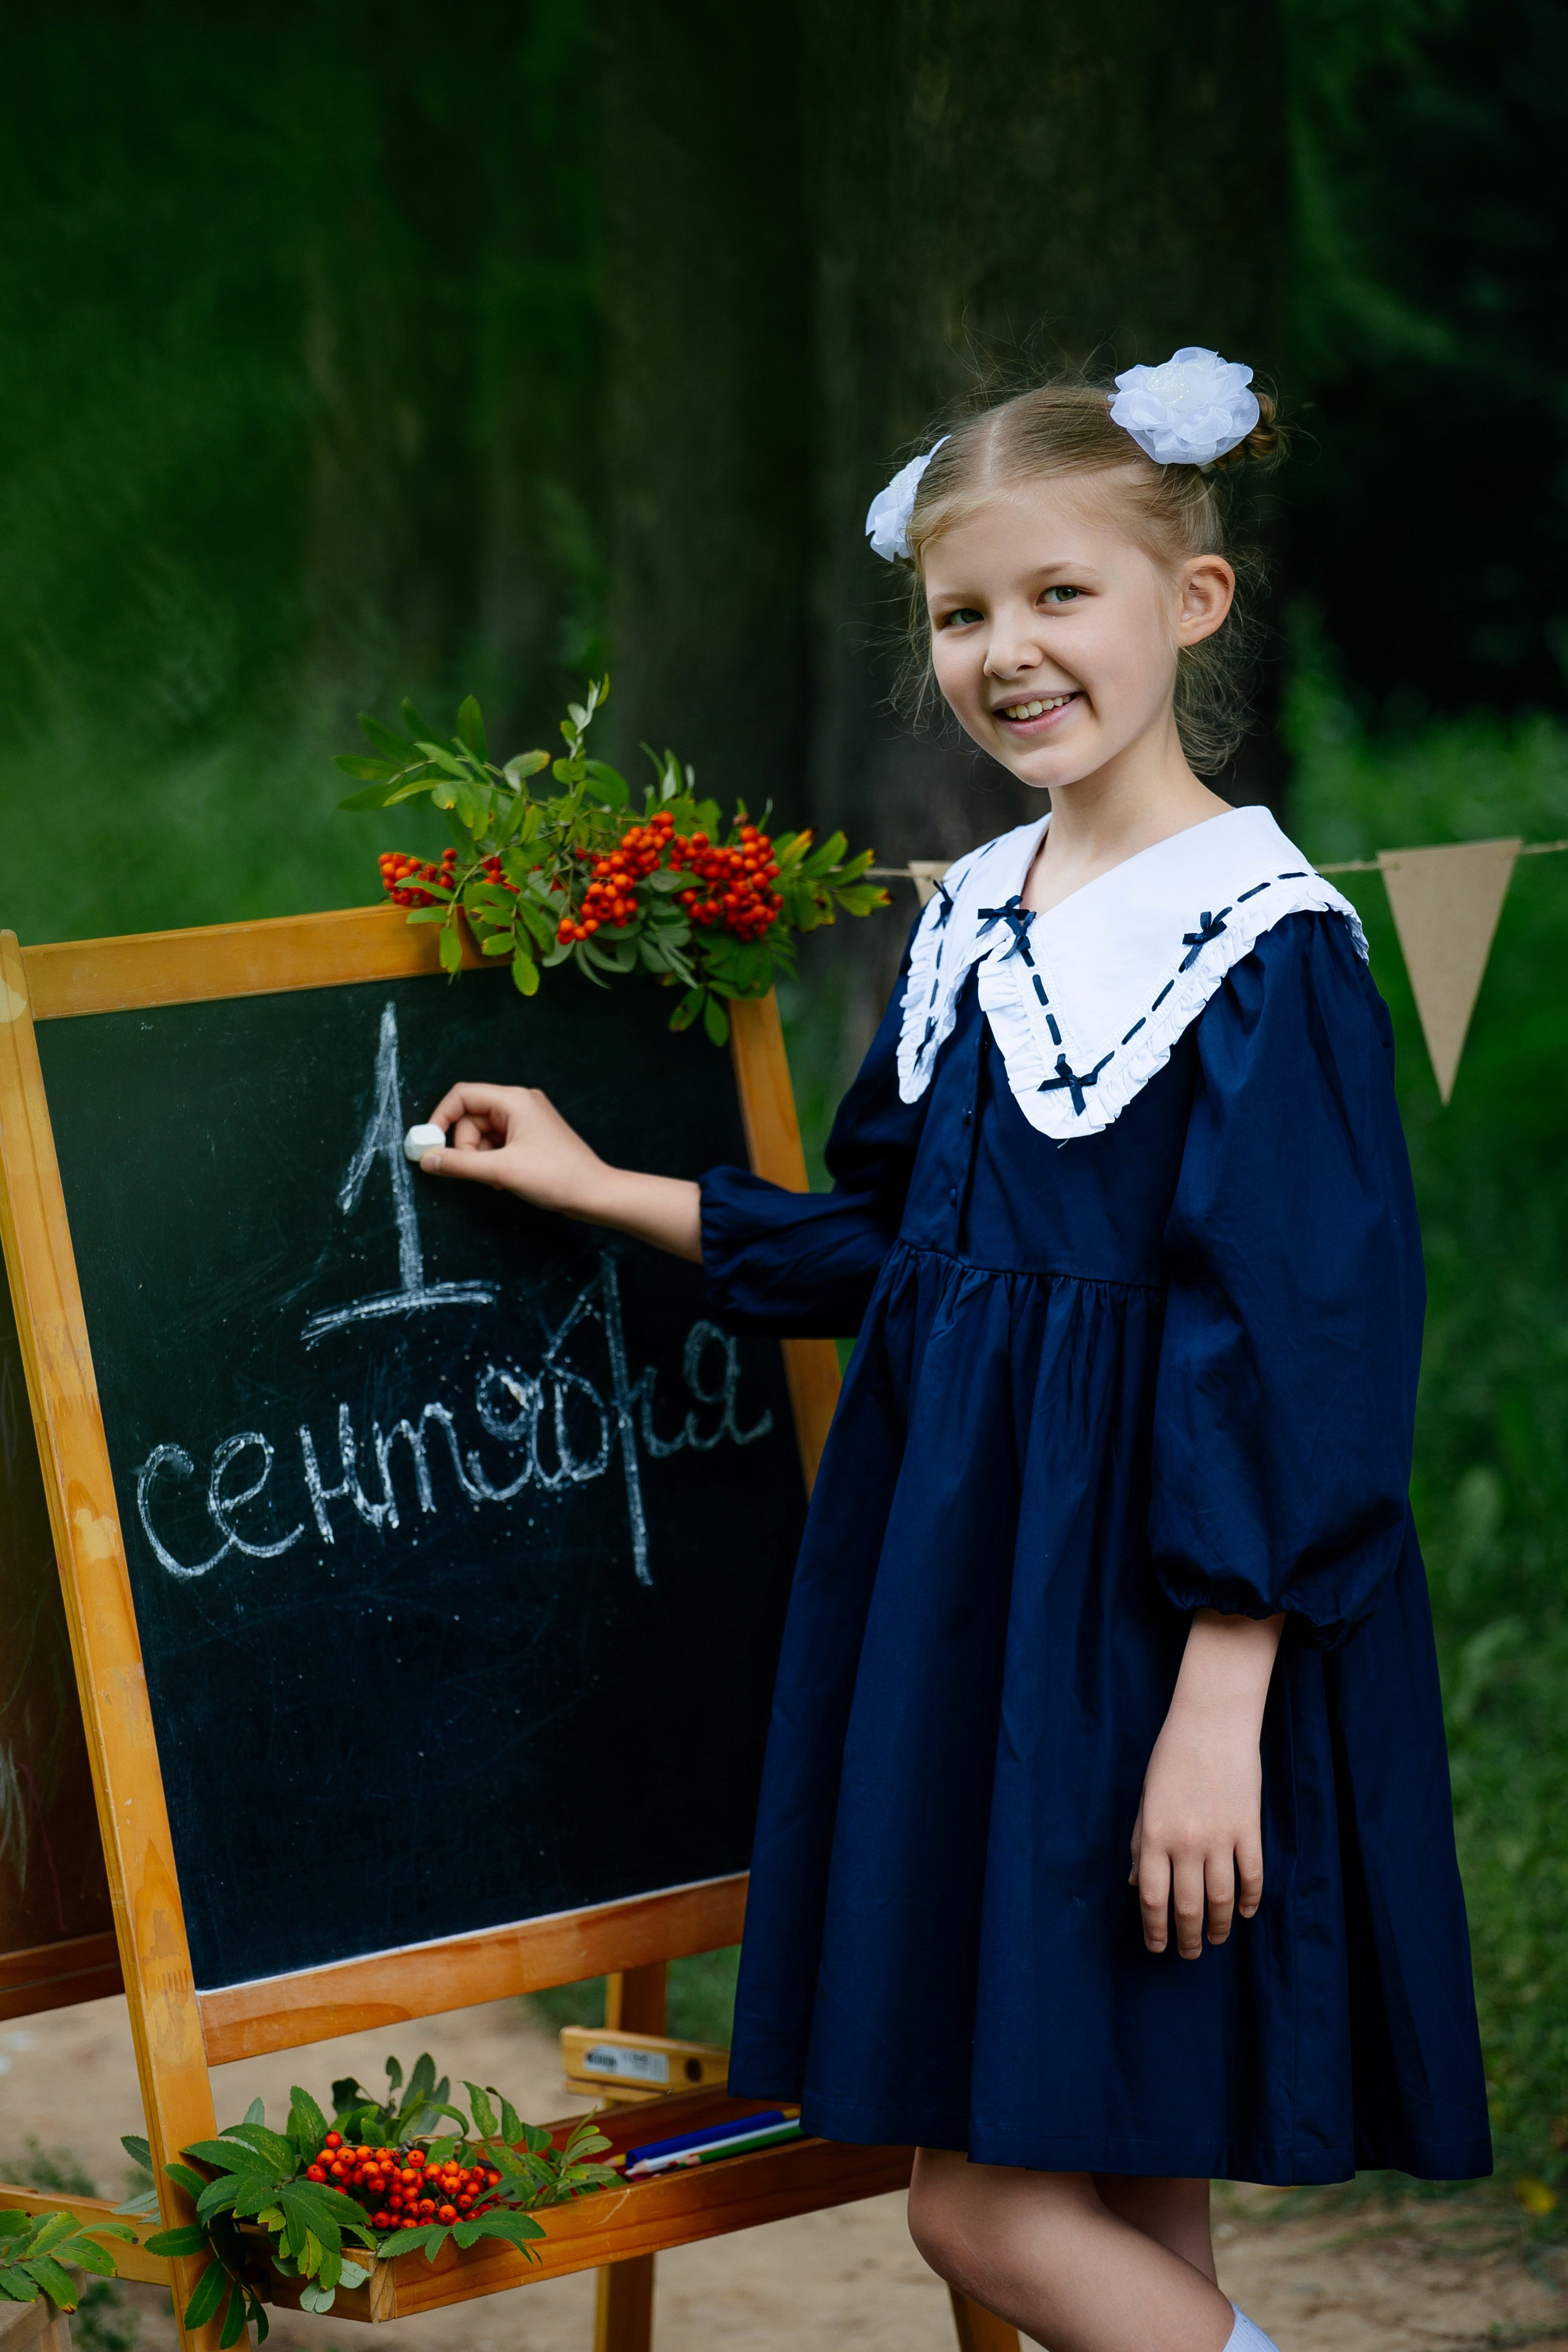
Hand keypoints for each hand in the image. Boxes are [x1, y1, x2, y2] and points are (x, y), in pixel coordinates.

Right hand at [420, 1082, 611, 1211]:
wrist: (595, 1194)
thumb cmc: (556, 1177)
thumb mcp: (501, 1171)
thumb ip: (460, 1164)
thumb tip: (427, 1159)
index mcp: (514, 1100)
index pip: (463, 1095)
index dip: (441, 1117)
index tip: (431, 1145)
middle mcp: (520, 1103)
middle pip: (471, 1116)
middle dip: (466, 1145)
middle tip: (475, 1171)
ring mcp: (526, 1119)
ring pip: (483, 1132)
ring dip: (480, 1156)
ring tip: (496, 1178)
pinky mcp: (530, 1136)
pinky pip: (498, 1142)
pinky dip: (493, 1159)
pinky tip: (503, 1178)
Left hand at [1128, 1609, 1282, 1957]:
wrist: (1212, 1724)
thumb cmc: (1171, 1759)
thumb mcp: (1146, 1800)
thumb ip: (1142, 1844)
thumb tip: (1136, 1884)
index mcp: (1154, 1835)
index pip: (1152, 1899)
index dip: (1154, 1930)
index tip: (1156, 1947)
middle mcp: (1186, 1843)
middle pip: (1187, 1906)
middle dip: (1188, 1937)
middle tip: (1190, 1953)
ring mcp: (1220, 1838)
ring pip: (1223, 1898)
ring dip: (1220, 1925)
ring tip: (1217, 1939)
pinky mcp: (1248, 1829)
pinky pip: (1252, 1876)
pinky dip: (1250, 1899)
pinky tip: (1247, 1912)